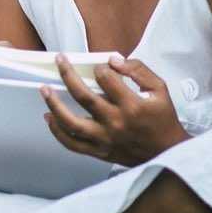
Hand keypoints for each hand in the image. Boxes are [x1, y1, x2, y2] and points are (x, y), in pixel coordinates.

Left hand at [40, 53, 188, 165]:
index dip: (99, 67)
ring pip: (71, 123)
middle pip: (83, 97)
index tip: (98, 66)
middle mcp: (116, 122)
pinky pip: (72, 144)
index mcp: (132, 106)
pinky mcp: (99, 151)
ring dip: (54, 105)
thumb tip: (113, 60)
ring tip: (44, 90)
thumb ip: (139, 70)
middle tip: (59, 61)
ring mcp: (105, 139)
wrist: (167, 152)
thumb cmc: (163, 119)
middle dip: (68, 75)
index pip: (106, 80)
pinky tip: (49, 117)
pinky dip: (57, 131)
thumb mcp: (159, 89)